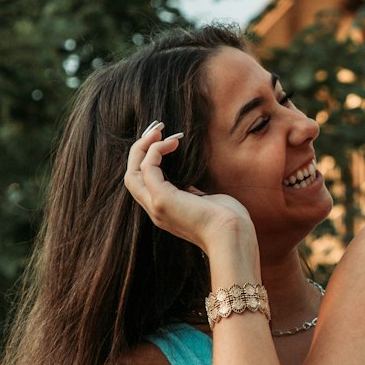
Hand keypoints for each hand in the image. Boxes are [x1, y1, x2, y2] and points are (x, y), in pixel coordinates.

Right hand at [124, 122, 254, 253]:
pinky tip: (172, 142)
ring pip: (133, 172)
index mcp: (164, 211)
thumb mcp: (204, 202)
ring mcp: (156, 206)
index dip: (147, 159)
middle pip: (131, 176)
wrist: (232, 235)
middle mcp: (155, 210)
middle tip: (155, 128)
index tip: (163, 140)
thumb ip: (191, 193)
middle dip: (140, 150)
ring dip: (144, 147)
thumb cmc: (228, 220)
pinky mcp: (162, 199)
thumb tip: (189, 183)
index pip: (143, 183)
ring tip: (158, 130)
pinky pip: (148, 167)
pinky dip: (156, 150)